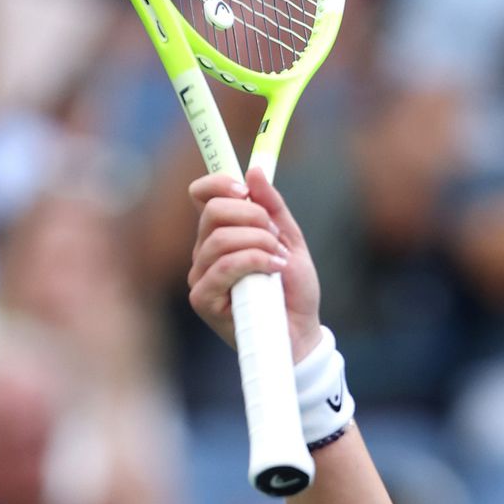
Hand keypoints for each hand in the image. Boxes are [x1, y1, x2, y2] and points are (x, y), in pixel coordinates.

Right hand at [188, 168, 321, 361]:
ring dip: (259, 243)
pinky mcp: (203, 299)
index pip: (202, 196)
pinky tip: (275, 272)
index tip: (245, 190)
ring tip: (280, 260)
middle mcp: (204, 253)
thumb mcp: (291, 242)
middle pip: (213, 212)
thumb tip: (255, 170)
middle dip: (253, 218)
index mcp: (220, 235)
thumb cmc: (293, 292)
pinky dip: (254, 262)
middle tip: (276, 238)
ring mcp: (201, 276)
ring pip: (220, 239)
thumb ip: (273, 208)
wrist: (302, 332)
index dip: (219, 183)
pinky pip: (223, 266)